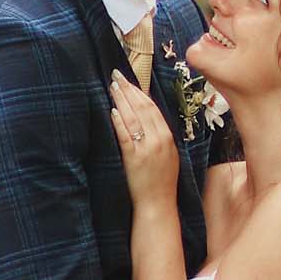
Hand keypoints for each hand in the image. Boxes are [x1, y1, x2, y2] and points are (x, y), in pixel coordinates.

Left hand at [109, 71, 178, 209]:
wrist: (158, 204)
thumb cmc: (161, 180)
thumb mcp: (168, 154)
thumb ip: (159, 135)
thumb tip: (146, 115)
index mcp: (168, 137)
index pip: (153, 107)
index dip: (139, 92)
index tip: (129, 80)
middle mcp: (159, 139)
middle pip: (143, 108)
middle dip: (129, 90)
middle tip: (116, 76)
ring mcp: (147, 148)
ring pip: (133, 118)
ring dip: (121, 100)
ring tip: (112, 87)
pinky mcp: (134, 158)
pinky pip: (126, 135)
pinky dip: (119, 121)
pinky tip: (112, 110)